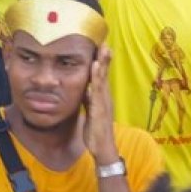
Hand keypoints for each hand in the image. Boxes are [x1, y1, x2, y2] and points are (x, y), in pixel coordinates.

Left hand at [83, 46, 118, 164]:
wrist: (102, 149)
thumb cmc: (96, 130)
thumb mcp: (90, 110)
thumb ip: (88, 98)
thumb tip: (85, 87)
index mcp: (102, 97)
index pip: (102, 76)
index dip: (102, 61)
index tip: (101, 46)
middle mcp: (105, 97)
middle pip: (104, 74)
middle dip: (105, 58)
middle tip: (105, 42)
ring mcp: (103, 103)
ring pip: (102, 80)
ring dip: (103, 64)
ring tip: (103, 49)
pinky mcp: (100, 109)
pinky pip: (97, 91)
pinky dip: (97, 78)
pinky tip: (95, 68)